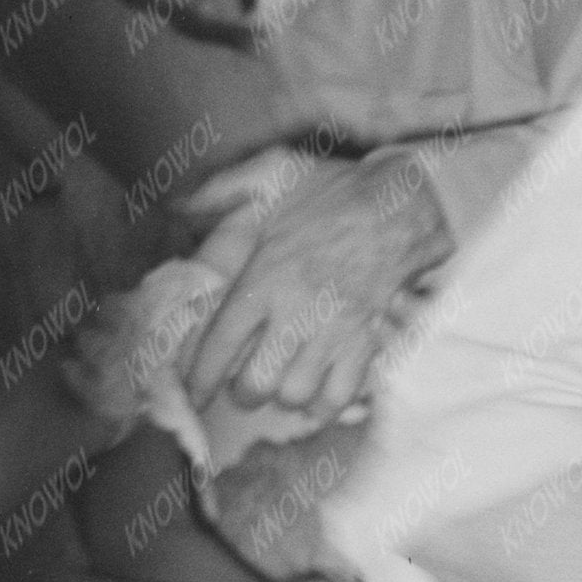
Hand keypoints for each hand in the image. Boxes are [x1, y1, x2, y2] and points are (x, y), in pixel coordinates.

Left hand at [192, 154, 446, 424]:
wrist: (405, 208)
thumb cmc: (336, 193)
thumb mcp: (271, 175)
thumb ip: (221, 191)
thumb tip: (177, 206)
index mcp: (264, 278)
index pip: (220, 344)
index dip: (200, 378)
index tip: (193, 395)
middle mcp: (295, 313)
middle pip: (255, 384)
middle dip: (242, 393)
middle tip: (243, 383)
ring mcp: (334, 333)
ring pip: (296, 395)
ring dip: (282, 396)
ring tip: (280, 384)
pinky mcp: (366, 343)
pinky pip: (340, 396)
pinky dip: (323, 405)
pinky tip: (315, 395)